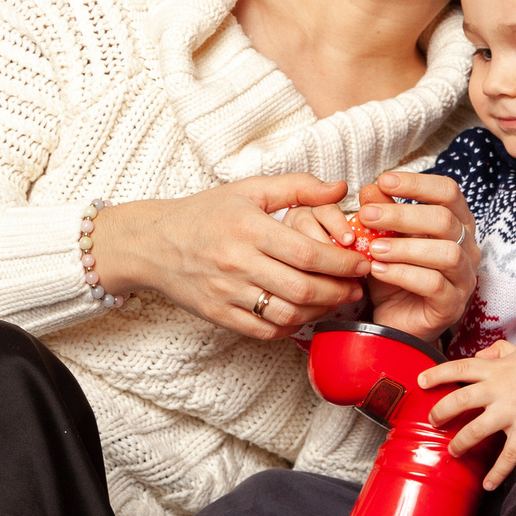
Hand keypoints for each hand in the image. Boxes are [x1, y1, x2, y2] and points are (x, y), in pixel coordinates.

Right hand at [89, 175, 370, 341]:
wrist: (152, 243)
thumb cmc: (205, 212)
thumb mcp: (250, 189)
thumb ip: (298, 187)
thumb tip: (341, 188)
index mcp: (249, 228)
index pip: (308, 252)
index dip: (342, 262)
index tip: (362, 262)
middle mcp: (238, 263)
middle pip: (302, 288)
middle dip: (338, 291)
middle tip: (357, 286)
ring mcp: (226, 293)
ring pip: (286, 313)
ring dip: (319, 311)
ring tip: (335, 300)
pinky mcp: (218, 315)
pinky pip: (264, 329)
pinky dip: (290, 325)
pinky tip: (303, 313)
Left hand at [335, 171, 478, 343]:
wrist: (393, 322)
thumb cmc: (394, 276)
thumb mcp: (383, 239)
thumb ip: (380, 214)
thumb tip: (371, 189)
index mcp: (456, 224)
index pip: (448, 192)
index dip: (417, 183)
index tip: (383, 181)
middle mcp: (468, 248)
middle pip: (445, 220)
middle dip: (402, 215)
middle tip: (368, 216)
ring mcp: (464, 278)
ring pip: (446, 253)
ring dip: (405, 247)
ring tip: (374, 249)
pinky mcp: (453, 306)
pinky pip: (434, 285)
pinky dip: (403, 274)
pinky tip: (378, 271)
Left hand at [418, 343, 515, 488]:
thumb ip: (497, 351)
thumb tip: (478, 354)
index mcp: (496, 369)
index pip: (459, 368)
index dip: (437, 375)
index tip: (420, 382)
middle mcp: (499, 388)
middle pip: (459, 400)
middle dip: (440, 412)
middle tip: (432, 421)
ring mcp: (512, 409)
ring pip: (476, 429)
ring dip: (460, 443)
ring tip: (452, 451)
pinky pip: (508, 455)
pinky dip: (497, 473)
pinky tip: (488, 485)